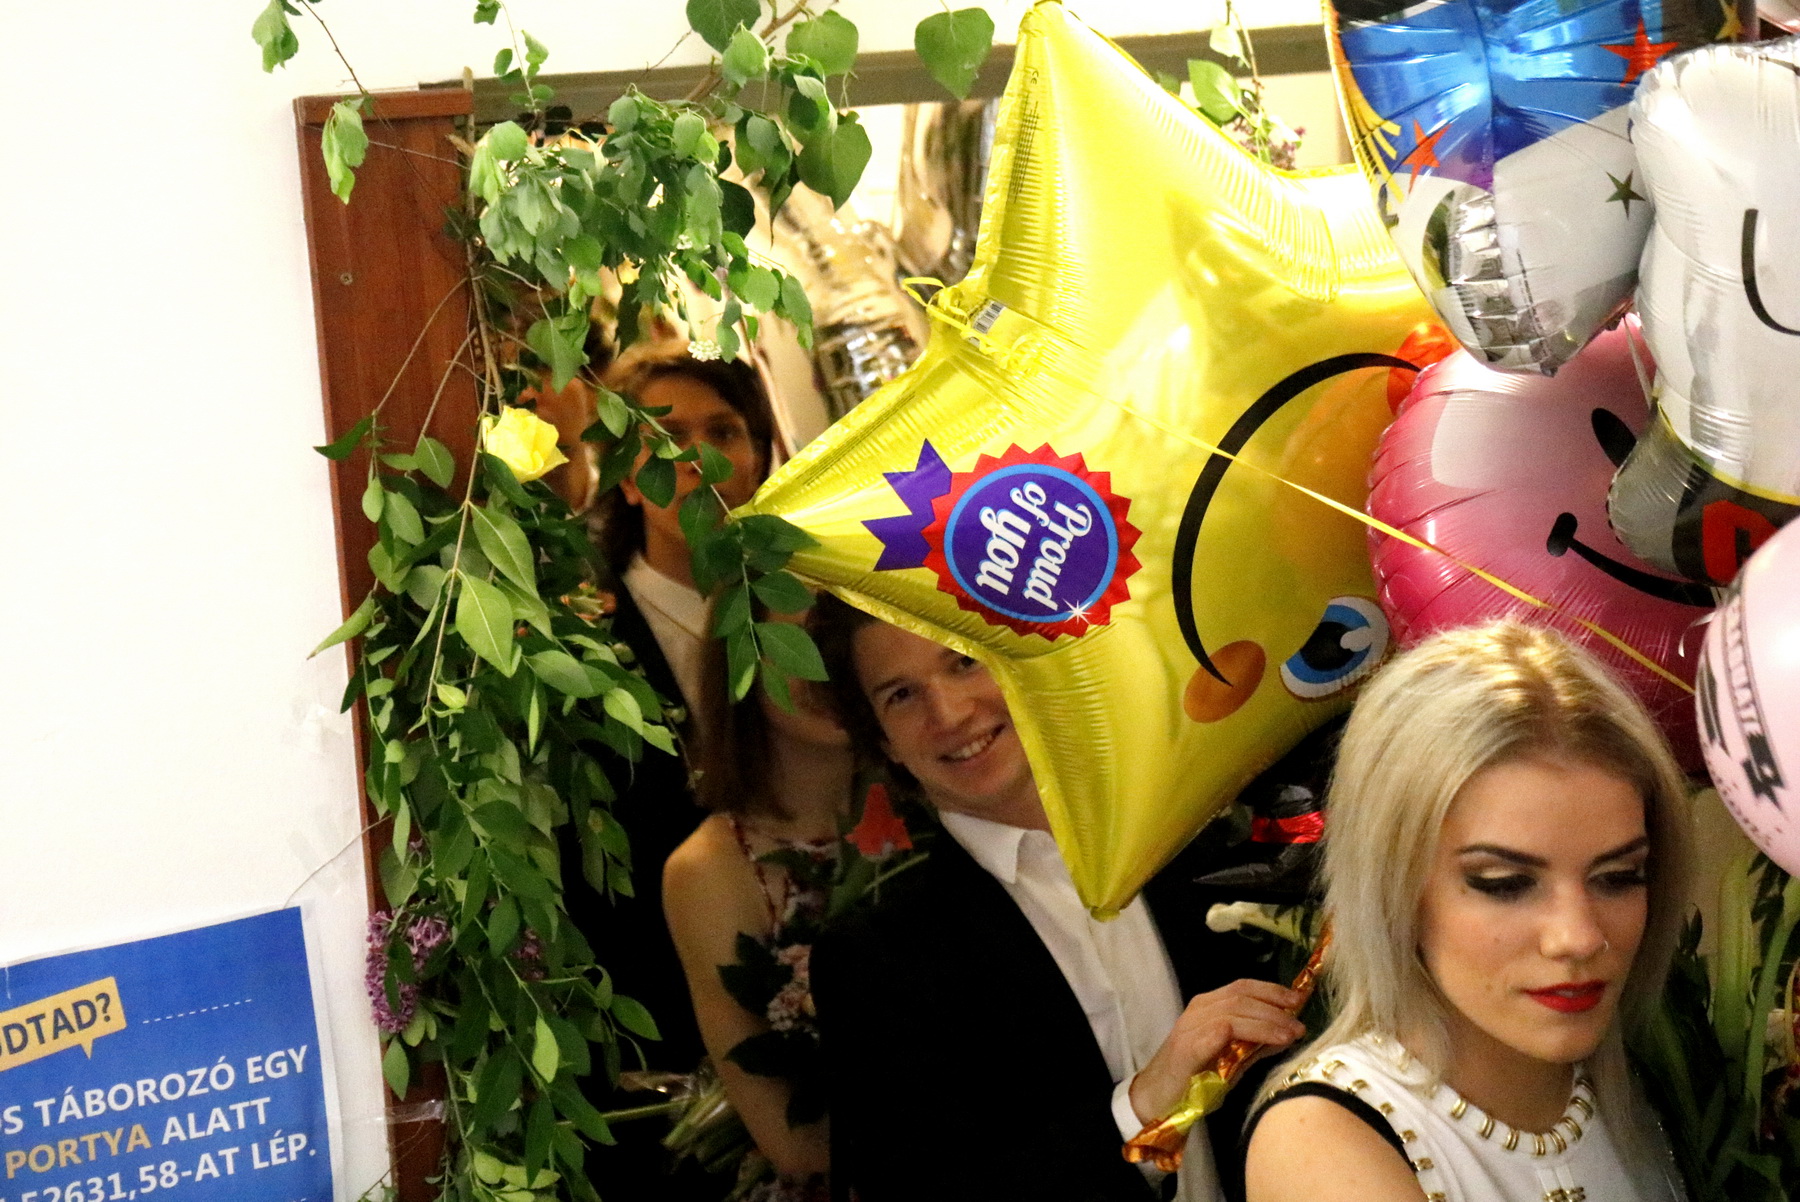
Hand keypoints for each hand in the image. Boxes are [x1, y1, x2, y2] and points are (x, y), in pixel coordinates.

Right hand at [1128, 979, 1305, 1124]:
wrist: (1157, 1100)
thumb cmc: (1193, 1081)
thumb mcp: (1232, 1061)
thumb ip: (1256, 1046)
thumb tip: (1288, 1034)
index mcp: (1207, 1007)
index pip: (1243, 987)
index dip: (1273, 990)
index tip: (1300, 999)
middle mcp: (1198, 1009)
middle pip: (1242, 994)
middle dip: (1276, 1004)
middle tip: (1301, 1020)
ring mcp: (1191, 1026)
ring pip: (1236, 1009)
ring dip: (1270, 1019)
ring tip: (1293, 1033)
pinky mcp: (1189, 1046)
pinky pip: (1224, 1029)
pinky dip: (1255, 1031)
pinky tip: (1275, 1040)